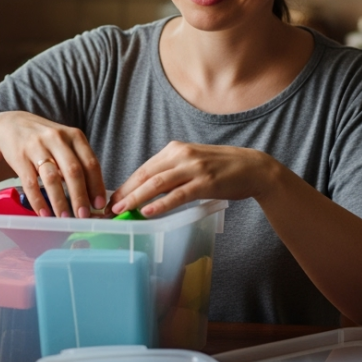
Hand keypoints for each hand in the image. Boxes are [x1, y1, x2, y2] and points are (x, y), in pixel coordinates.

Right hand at [0, 111, 106, 217]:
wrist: (12, 126)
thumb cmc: (45, 139)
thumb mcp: (66, 143)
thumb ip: (78, 162)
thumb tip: (92, 195)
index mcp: (74, 136)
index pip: (90, 163)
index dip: (96, 186)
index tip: (99, 205)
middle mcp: (57, 139)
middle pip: (73, 171)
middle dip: (80, 196)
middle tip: (83, 216)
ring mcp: (37, 147)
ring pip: (52, 178)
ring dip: (60, 201)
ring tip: (65, 218)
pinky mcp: (20, 157)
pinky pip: (31, 183)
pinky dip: (38, 201)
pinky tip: (44, 213)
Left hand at [109, 141, 279, 216]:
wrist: (253, 168)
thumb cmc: (221, 168)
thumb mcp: (191, 163)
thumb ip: (171, 172)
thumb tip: (145, 191)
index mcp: (174, 149)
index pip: (143, 168)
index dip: (125, 185)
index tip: (111, 200)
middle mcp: (181, 155)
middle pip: (145, 175)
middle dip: (125, 192)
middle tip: (109, 209)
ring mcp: (193, 168)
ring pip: (157, 184)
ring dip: (136, 198)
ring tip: (121, 210)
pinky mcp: (205, 182)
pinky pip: (178, 195)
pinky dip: (161, 204)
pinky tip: (147, 211)